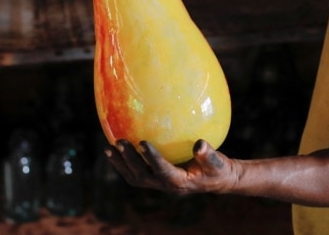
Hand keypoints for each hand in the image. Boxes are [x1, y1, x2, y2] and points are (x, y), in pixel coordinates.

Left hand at [104, 138, 238, 195]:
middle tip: (120, 142)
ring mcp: (159, 184)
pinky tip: (116, 151)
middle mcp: (167, 186)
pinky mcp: (156, 179)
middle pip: (143, 177)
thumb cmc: (218, 169)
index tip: (142, 142)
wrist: (216, 180)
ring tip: (109, 148)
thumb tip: (200, 144)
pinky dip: (124, 164)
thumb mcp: (218, 163)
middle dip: (129, 160)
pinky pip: (136, 174)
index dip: (152, 159)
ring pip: (135, 178)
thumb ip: (209, 155)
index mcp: (181, 182)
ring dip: (121, 164)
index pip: (163, 172)